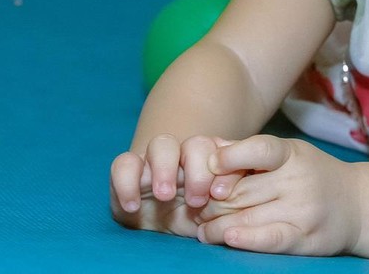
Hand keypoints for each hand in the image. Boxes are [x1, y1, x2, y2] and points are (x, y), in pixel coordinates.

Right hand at [110, 134, 244, 234]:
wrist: (167, 223)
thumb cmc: (203, 217)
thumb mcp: (222, 212)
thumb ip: (233, 197)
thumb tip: (245, 188)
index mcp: (215, 160)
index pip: (226, 151)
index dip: (227, 165)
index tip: (221, 193)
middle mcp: (187, 155)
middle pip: (196, 144)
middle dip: (198, 170)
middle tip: (198, 200)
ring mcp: (158, 160)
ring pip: (162, 144)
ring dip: (165, 168)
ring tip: (165, 196)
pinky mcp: (130, 170)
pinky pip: (123, 164)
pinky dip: (126, 181)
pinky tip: (133, 204)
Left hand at [196, 135, 360, 255]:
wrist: (357, 205)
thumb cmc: (310, 174)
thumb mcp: (287, 153)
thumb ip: (247, 151)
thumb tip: (206, 148)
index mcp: (291, 153)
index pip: (259, 150)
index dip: (230, 157)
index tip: (209, 166)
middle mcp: (299, 180)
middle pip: (242, 191)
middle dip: (211, 201)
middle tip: (195, 208)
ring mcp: (304, 210)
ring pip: (248, 218)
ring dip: (217, 226)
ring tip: (202, 229)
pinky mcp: (306, 238)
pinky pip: (269, 239)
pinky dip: (244, 239)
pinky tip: (227, 237)